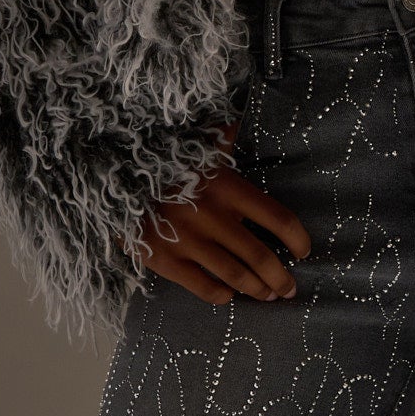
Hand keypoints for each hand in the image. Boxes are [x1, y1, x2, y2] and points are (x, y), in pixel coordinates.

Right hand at [136, 126, 309, 305]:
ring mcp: (188, 241)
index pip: (278, 218)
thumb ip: (224, 139)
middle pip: (261, 256)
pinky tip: (229, 295)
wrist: (109, 178)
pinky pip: (202, 287)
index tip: (305, 252)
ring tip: (269, 296)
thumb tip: (241, 119)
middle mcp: (212, 216)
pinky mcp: (164, 260)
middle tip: (290, 288)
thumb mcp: (197, 146)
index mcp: (227, 187)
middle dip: (281, 277)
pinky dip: (222, 295)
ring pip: (236, 276)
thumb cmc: (161, 162)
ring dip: (258, 290)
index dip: (298, 239)